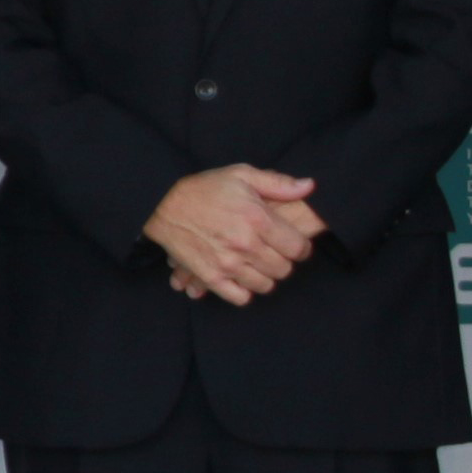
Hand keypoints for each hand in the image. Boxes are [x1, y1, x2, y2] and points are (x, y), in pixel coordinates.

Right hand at [145, 165, 320, 306]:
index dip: (299, 246)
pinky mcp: (211, 277)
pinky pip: (241, 297)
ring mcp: (227, 264)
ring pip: (265, 285)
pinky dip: (244, 291)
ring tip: (256, 263)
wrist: (162, 204)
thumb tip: (309, 187)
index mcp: (257, 218)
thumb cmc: (204, 189)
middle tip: (272, 252)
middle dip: (282, 261)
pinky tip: (241, 276)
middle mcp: (245, 244)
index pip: (298, 248)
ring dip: (265, 276)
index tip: (291, 243)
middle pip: (284, 269)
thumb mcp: (242, 175)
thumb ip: (278, 183)